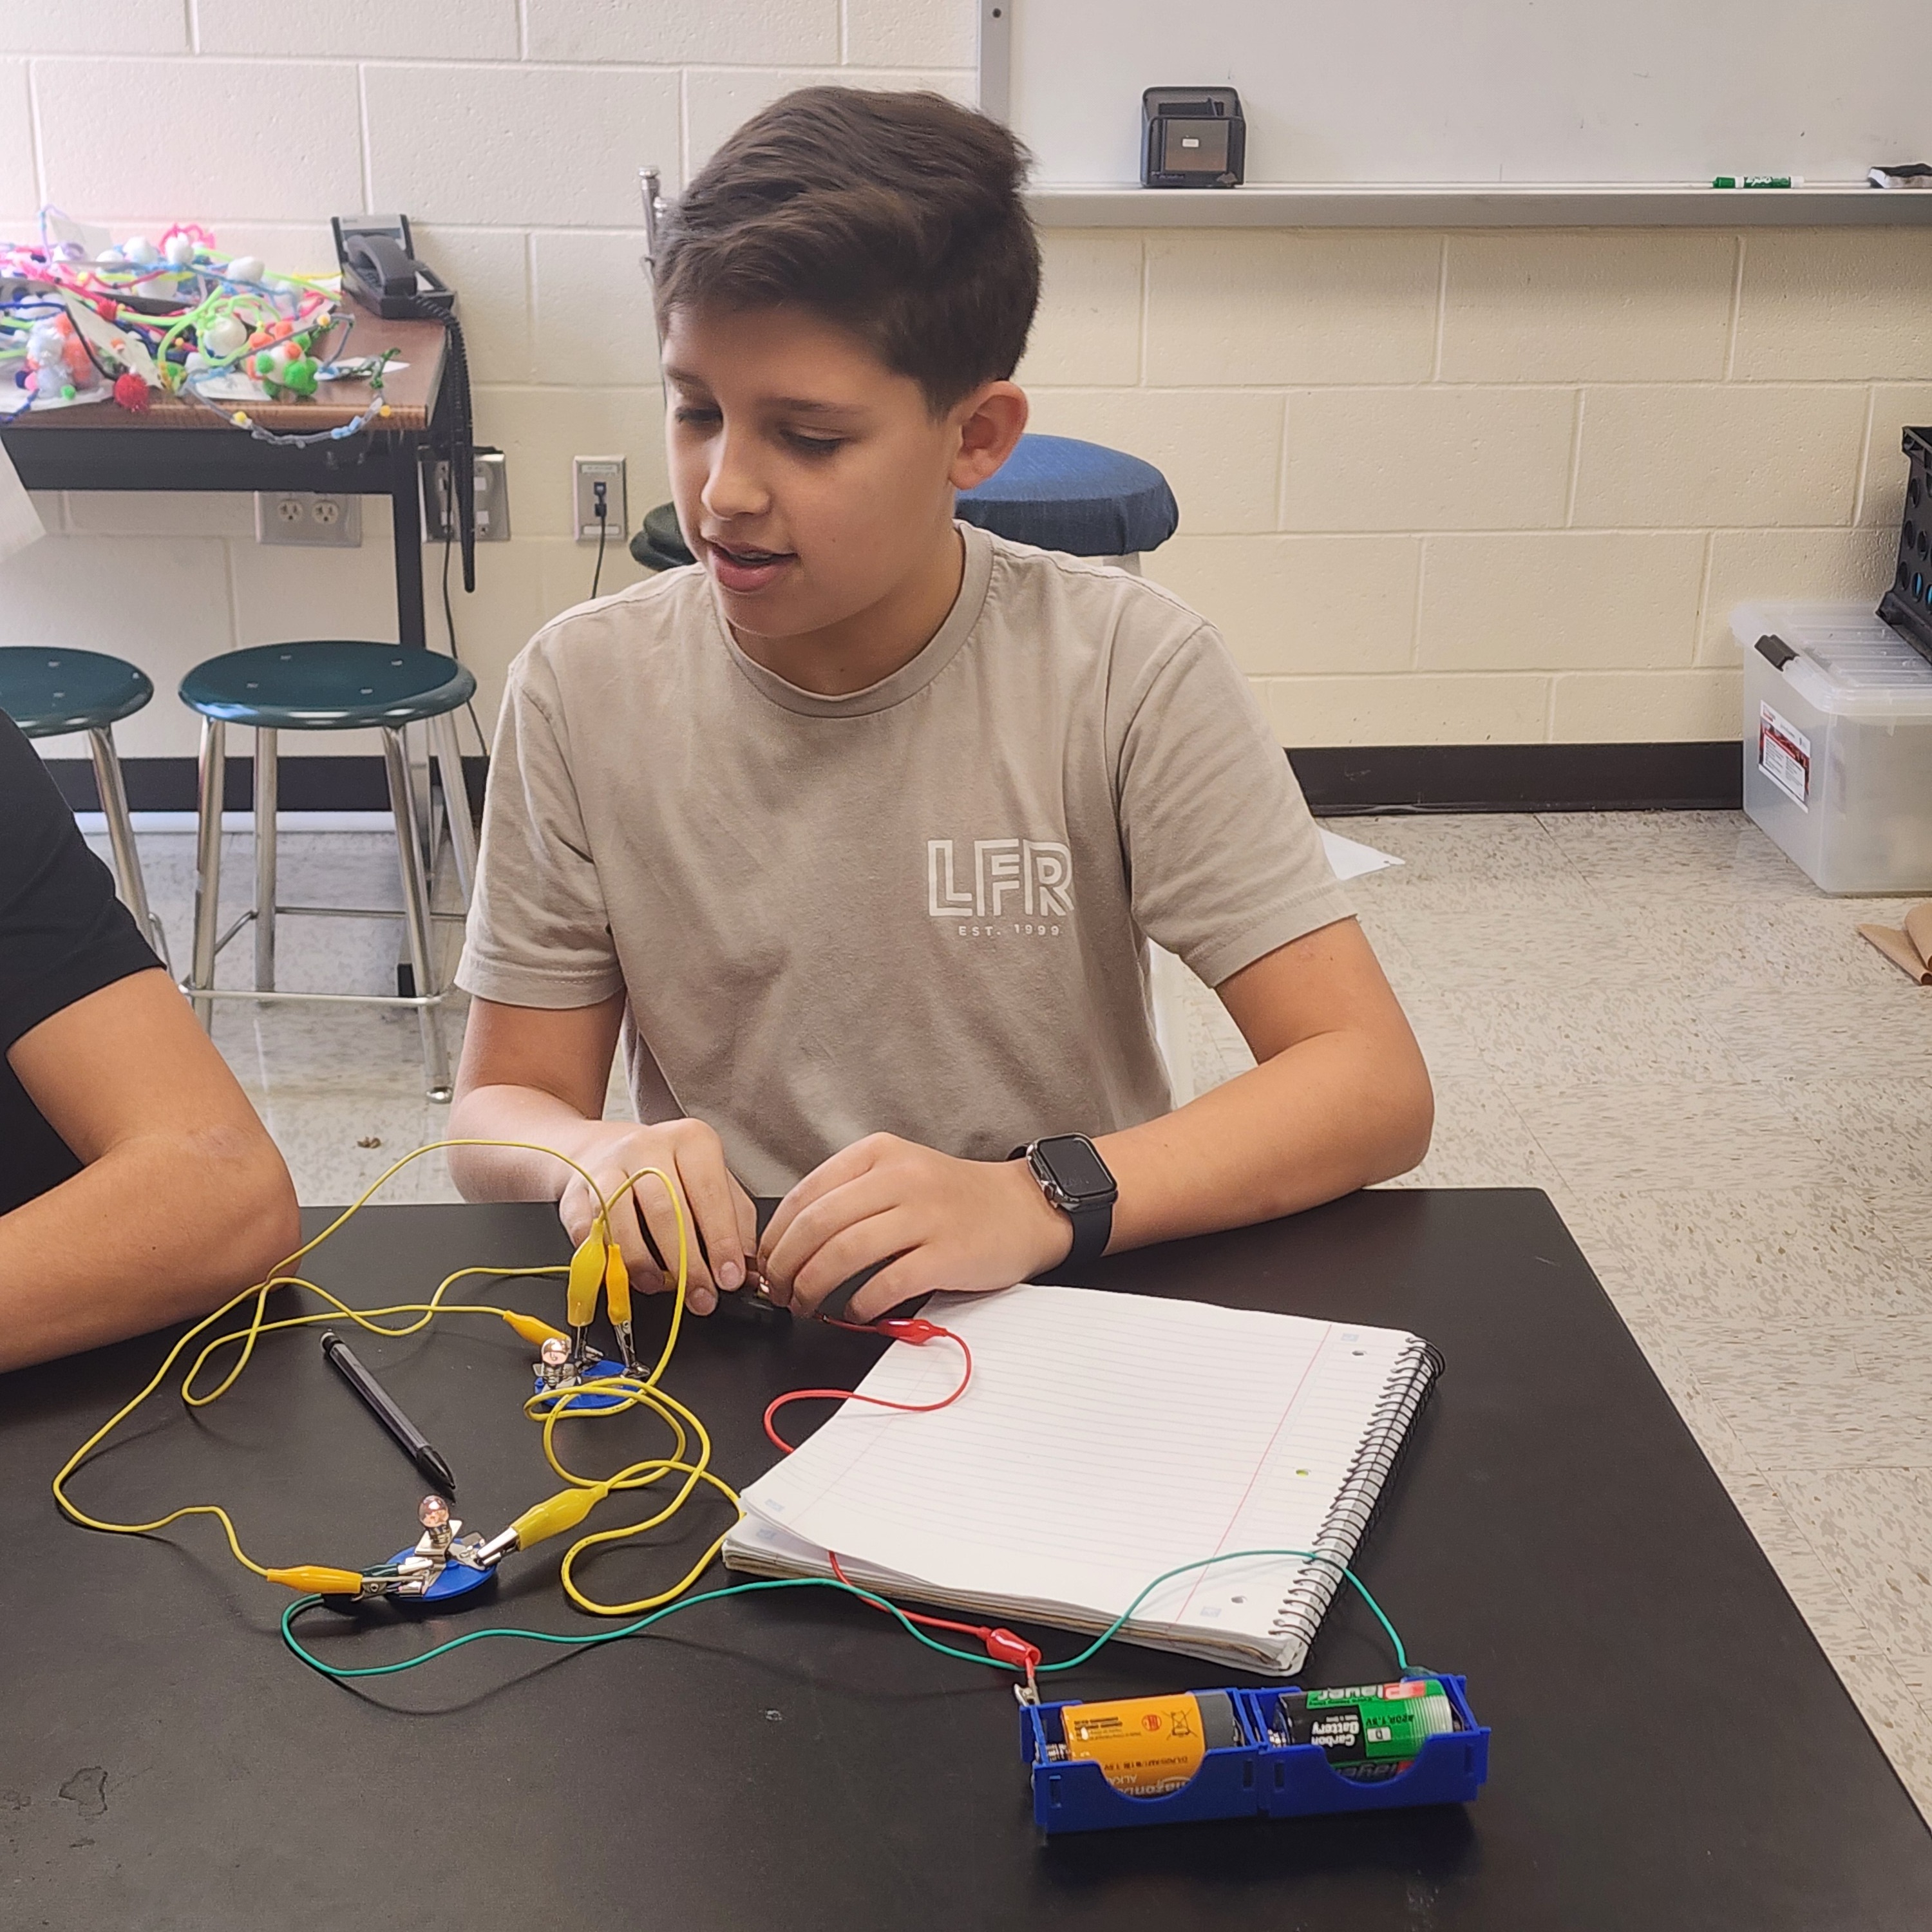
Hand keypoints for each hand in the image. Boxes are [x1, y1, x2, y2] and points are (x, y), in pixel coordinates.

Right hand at [556, 1119, 757, 1314]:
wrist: (606, 1148)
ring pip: (623, 1219)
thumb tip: (750, 1268)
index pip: (710, 1194)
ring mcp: (609, 1165)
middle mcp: (648, 1146)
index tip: (729, 1277)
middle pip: (668, 1211)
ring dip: (642, 1263)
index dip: (721, 1241)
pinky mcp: (578, 1188)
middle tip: (700, 1297)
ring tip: (659, 1286)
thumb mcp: (713, 1182)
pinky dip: (602, 1256)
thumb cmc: (669, 1171)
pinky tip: (620, 1271)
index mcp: (691, 1141)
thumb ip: (735, 1222)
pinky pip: (587, 1228)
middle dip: (687, 1265)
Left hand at [758, 1134, 1073, 1323]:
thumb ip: (849, 1196)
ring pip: (844, 1253)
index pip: (804, 1194)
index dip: (774, 1237)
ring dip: (813, 1288)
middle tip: (778, 1292)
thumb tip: (789, 1242)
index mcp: (877, 1154)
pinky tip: (854, 1314)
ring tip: (806, 1306)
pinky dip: (860, 1305)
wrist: (1023, 1208)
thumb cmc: (953, 1198)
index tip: (764, 1265)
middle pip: (817, 1225)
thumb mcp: (898, 1174)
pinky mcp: (946, 1253)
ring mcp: (924, 1215)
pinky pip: (886, 1284)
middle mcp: (898, 1178)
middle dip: (785, 1267)